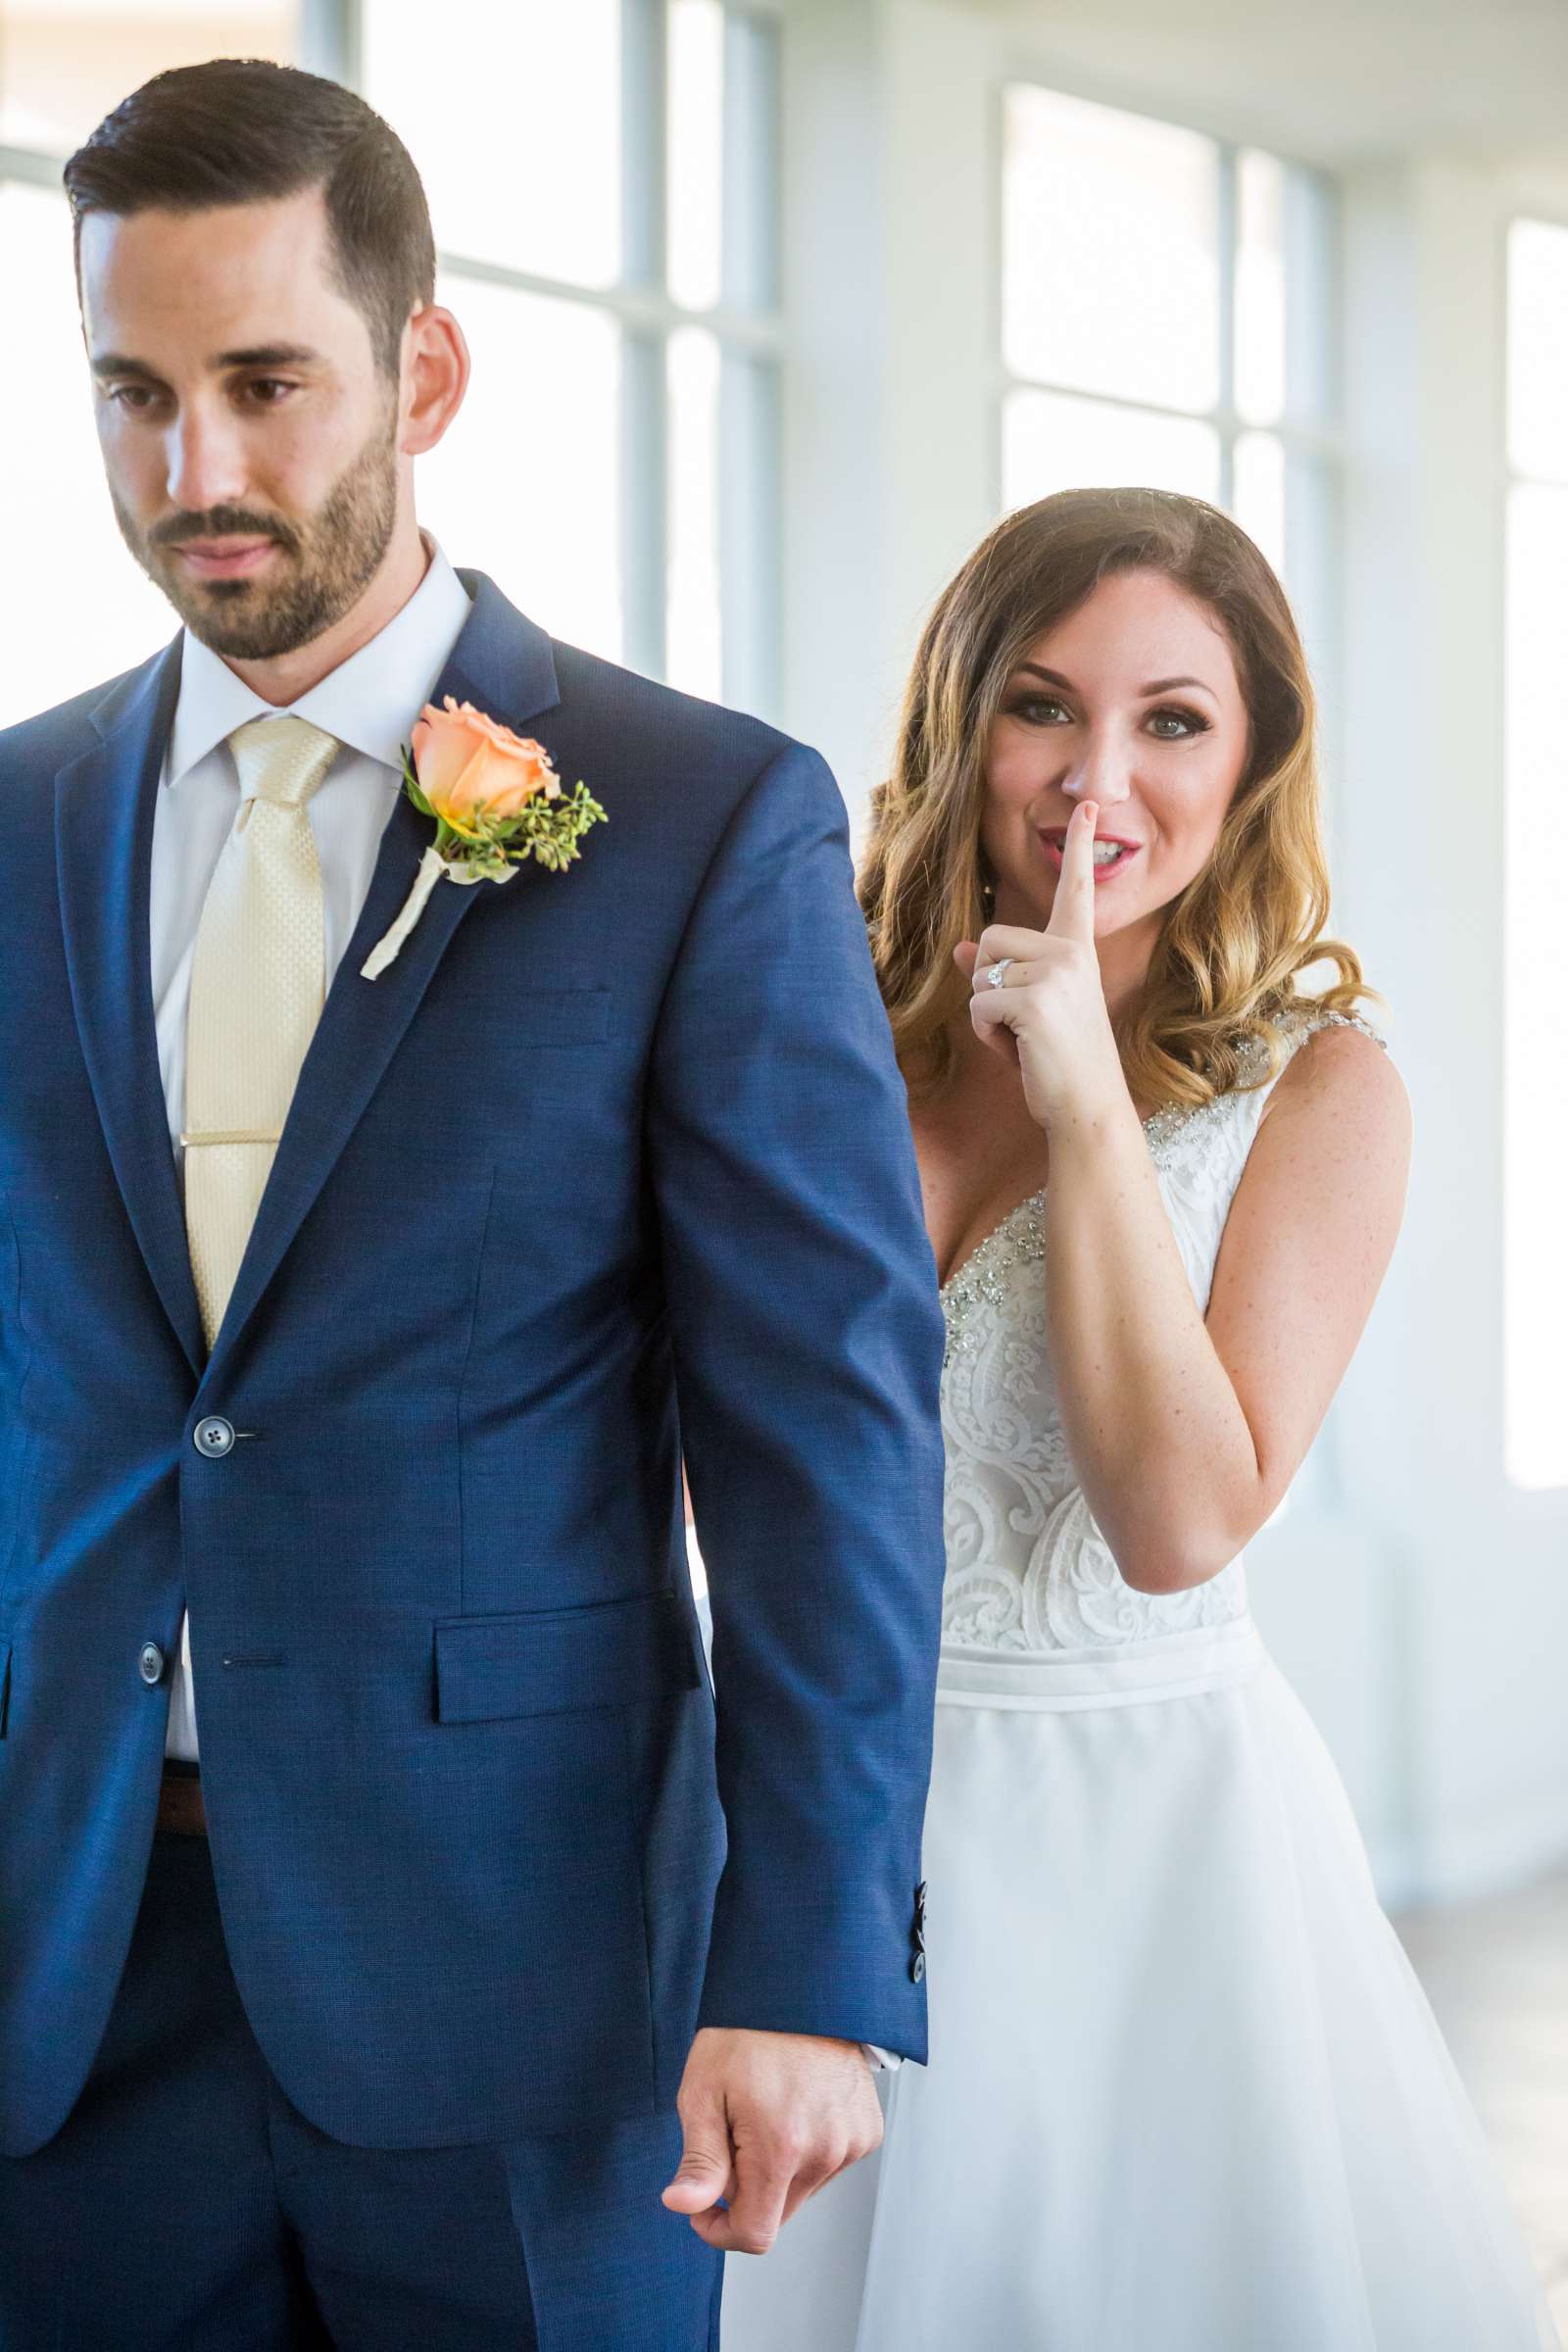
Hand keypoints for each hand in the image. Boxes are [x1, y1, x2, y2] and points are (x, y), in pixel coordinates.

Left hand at [661, 2026, 882, 2254]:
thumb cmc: (744, 2035)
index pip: (755, 2235)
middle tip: (732, 2134)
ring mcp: (853, 2141)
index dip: (720, 2231)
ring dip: (779, 2169)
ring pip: (803, 2189)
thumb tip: (680, 2206)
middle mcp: (826, 2152)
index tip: (704, 2205)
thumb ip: (699, 2160)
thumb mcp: (703, 2092)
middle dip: (747, 2189)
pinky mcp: (869, 2130)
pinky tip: (796, 2108)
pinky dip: (808, 2151)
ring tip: (767, 2112)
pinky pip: (829, 2164)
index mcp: (782, 2149)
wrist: (798, 1989)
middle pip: (778, 2212)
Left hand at [955, 801, 1127, 1132]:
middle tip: (1026, 1023)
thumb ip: (1000, 973)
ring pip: (981, 974)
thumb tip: (963, 948)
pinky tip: (1021, 1050)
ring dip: (988, 1012)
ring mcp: (1056, 975)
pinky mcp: (1035, 1001)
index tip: (1092, 807)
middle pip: (991, 940)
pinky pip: (978, 1005)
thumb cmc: (1059, 1060)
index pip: (1076, 891)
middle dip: (990, 982)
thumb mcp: (1030, 1009)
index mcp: (1077, 951)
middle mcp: (1071, 954)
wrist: (1087, 1107)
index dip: (1082, 848)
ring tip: (1026, 1038)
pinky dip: (988, 1034)